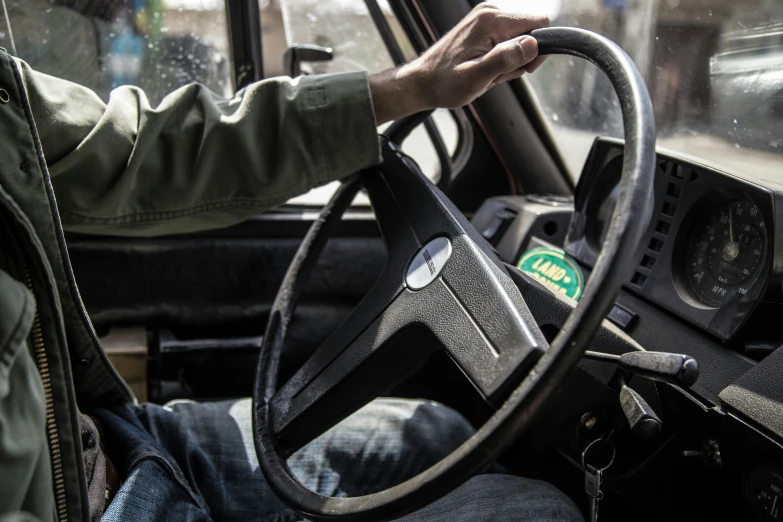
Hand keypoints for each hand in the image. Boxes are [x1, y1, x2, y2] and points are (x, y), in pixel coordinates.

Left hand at [371, 2, 549, 123]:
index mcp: (491, 20)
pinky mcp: (484, 25)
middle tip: (497, 73)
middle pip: (532, 30)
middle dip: (522, 57)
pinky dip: (502, 57)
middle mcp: (490, 11)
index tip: (522, 69)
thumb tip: (532, 44)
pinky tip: (486, 66)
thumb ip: (505, 60)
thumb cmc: (445, 83)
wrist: (423, 82)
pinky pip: (508, 39)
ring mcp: (486, 17)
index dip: (538, 50)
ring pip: (521, 37)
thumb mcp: (476, 78)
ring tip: (488, 71)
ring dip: (511, 60)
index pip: (540, 23)